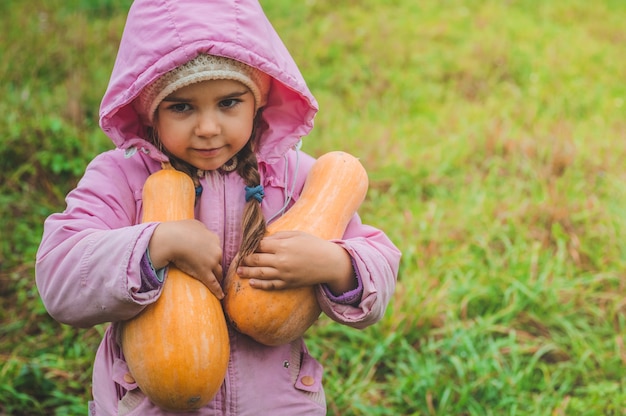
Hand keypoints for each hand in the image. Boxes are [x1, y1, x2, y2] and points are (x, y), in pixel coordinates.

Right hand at [148, 219, 223, 298]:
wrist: (172, 239)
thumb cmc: (179, 230)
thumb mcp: (194, 224)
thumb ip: (201, 228)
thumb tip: (201, 231)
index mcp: (214, 239)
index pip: (216, 249)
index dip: (214, 255)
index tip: (212, 259)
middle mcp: (216, 250)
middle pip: (219, 261)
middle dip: (218, 266)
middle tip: (217, 273)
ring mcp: (211, 262)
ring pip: (218, 272)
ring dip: (219, 277)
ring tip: (219, 283)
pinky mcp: (204, 272)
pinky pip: (213, 283)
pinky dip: (218, 290)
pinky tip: (221, 296)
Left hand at [237, 230, 355, 293]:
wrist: (329, 263)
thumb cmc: (314, 245)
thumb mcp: (297, 234)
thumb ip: (278, 236)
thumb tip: (263, 239)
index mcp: (283, 246)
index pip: (260, 246)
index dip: (251, 245)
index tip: (245, 246)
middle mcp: (281, 261)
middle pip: (256, 260)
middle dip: (245, 259)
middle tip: (238, 259)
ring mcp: (284, 274)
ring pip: (260, 274)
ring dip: (248, 273)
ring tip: (238, 272)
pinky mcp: (288, 283)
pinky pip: (271, 285)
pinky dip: (260, 285)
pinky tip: (252, 283)